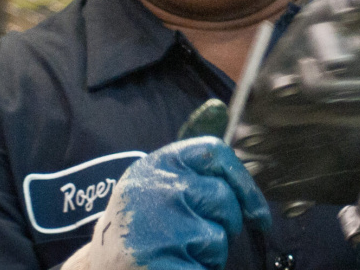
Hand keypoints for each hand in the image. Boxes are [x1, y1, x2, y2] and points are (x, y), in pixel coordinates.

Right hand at [61, 136, 270, 269]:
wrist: (103, 267)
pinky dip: (200, 269)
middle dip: (225, 223)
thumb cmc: (141, 223)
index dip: (243, 182)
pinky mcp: (161, 262)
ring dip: (210, 251)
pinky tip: (177, 266)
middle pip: (223, 198)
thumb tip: (218, 106)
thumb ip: (191, 155)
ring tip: (180, 250)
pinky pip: (207, 265)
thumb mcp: (157, 181)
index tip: (257, 210)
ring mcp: (157, 229)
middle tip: (199, 236)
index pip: (213, 152)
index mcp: (154, 166)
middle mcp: (154, 191)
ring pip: (219, 237)